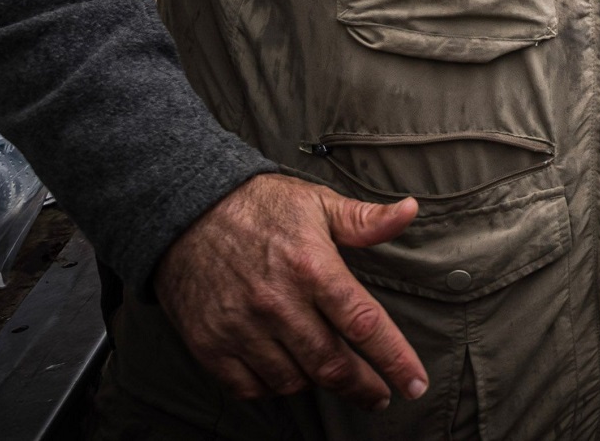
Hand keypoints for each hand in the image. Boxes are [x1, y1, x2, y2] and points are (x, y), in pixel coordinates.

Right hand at [155, 173, 427, 409]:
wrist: (185, 212)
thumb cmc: (259, 207)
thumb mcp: (317, 203)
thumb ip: (364, 220)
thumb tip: (410, 210)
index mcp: (312, 268)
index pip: (364, 324)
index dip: (395, 360)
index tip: (414, 384)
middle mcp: (277, 304)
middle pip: (332, 365)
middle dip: (364, 387)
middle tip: (380, 396)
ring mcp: (241, 328)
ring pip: (293, 381)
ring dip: (318, 384)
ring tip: (331, 374)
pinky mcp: (210, 345)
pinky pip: (250, 387)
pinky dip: (274, 388)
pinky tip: (287, 374)